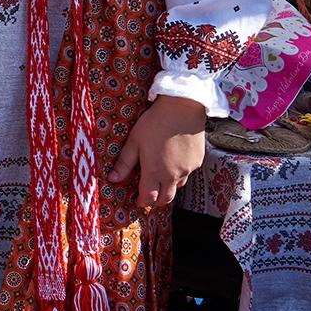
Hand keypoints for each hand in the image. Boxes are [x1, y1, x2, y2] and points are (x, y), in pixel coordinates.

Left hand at [107, 95, 206, 211]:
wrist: (182, 109)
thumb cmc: (154, 123)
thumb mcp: (134, 141)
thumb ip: (124, 162)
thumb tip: (113, 179)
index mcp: (155, 171)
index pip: (149, 198)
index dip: (141, 201)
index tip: (136, 200)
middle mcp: (173, 175)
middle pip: (165, 199)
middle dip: (155, 200)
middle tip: (148, 196)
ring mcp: (188, 169)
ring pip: (177, 187)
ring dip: (167, 187)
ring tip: (159, 178)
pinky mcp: (198, 161)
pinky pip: (187, 174)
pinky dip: (179, 173)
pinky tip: (173, 162)